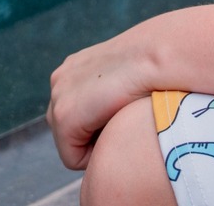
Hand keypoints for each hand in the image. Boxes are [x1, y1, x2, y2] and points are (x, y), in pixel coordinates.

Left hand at [47, 28, 158, 170]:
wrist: (154, 56)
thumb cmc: (154, 69)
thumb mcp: (126, 77)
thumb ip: (112, 91)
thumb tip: (115, 112)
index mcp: (74, 69)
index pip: (74, 113)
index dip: (98, 127)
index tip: (122, 120)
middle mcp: (60, 80)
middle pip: (66, 129)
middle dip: (91, 136)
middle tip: (121, 127)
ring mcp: (59, 97)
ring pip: (68, 144)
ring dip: (93, 145)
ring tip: (119, 130)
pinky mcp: (65, 116)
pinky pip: (72, 157)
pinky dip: (94, 157)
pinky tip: (115, 137)